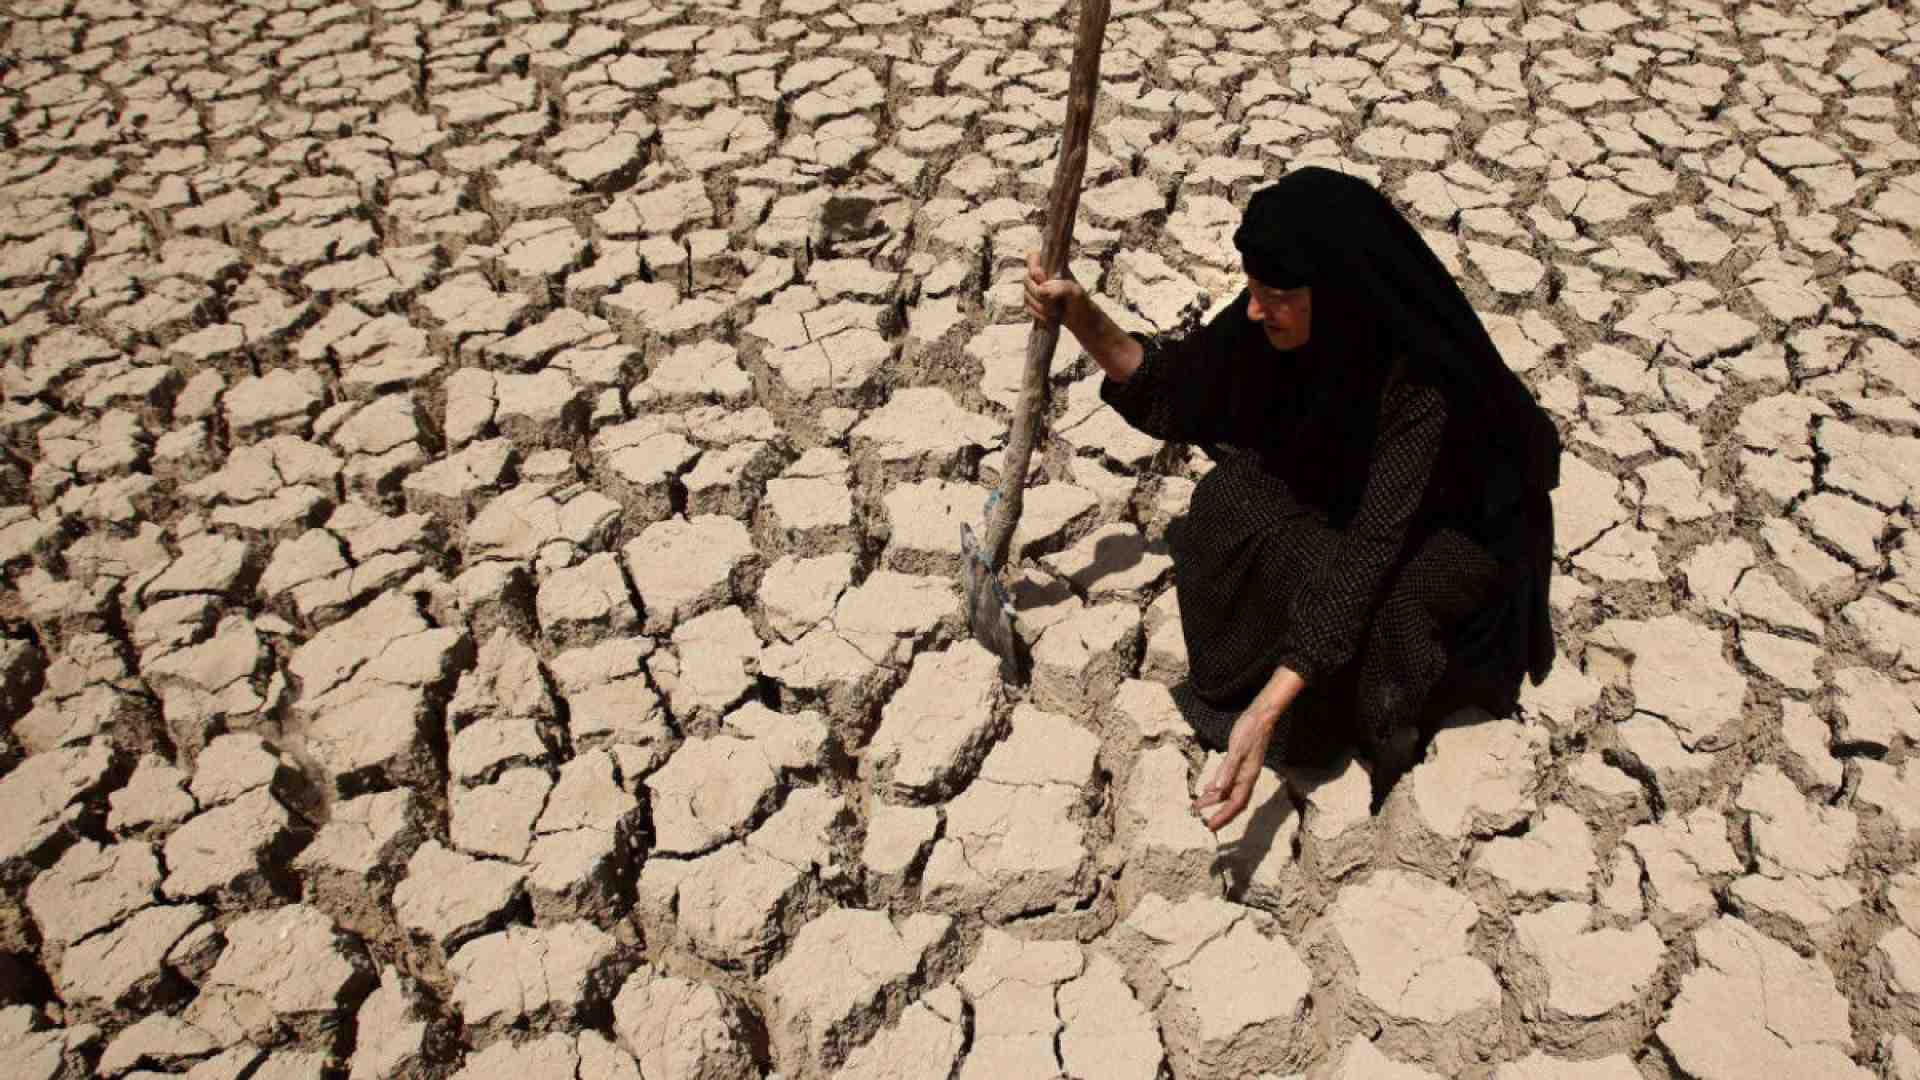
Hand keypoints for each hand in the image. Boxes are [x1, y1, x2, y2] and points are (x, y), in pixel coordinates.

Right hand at [1023, 248, 1083, 324]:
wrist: (1079, 318)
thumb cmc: (1079, 300)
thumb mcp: (1075, 291)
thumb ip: (1061, 287)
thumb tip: (1043, 292)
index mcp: (1051, 267)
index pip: (1033, 257)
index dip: (1033, 267)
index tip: (1043, 278)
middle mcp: (1041, 276)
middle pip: (1027, 278)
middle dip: (1038, 293)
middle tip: (1053, 300)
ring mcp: (1035, 289)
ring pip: (1026, 294)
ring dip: (1040, 306)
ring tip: (1055, 311)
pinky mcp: (1033, 302)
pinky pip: (1027, 306)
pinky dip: (1037, 313)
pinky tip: (1049, 317)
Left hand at [1192, 708, 1277, 832]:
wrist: (1261, 717)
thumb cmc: (1250, 732)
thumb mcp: (1237, 749)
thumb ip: (1228, 769)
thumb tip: (1217, 789)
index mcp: (1247, 777)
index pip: (1235, 804)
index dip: (1223, 816)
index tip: (1211, 826)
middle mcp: (1246, 777)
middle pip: (1232, 802)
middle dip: (1220, 814)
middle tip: (1206, 824)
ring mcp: (1243, 770)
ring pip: (1228, 791)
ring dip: (1214, 800)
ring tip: (1198, 805)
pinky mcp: (1239, 762)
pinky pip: (1227, 780)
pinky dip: (1217, 786)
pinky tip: (1208, 788)